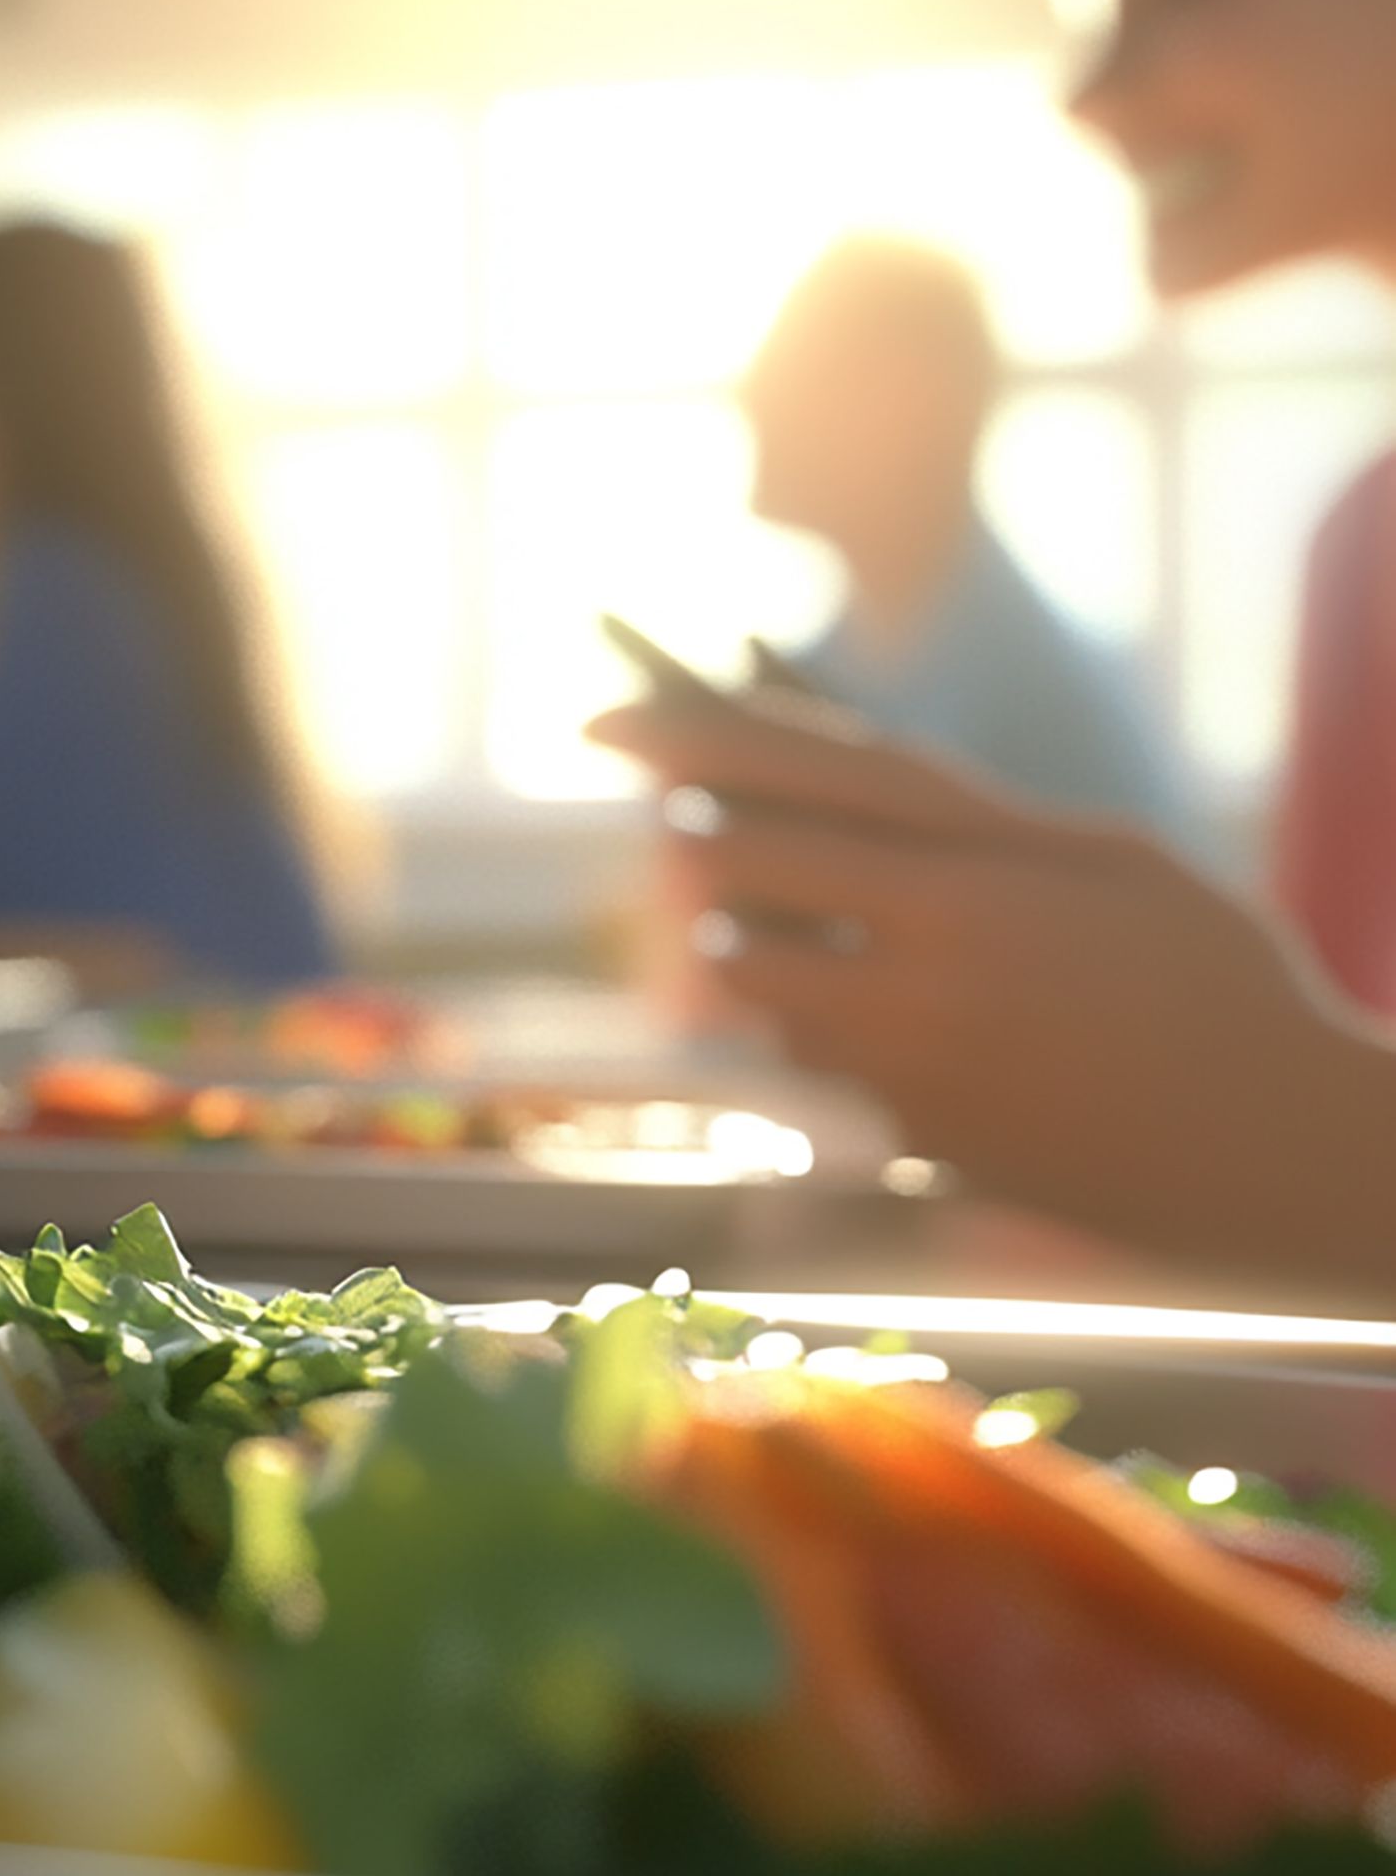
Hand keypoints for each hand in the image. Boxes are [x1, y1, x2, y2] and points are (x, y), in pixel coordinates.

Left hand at [591, 699, 1395, 1288]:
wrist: (1270, 1154)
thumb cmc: (1214, 985)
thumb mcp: (1114, 866)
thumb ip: (982, 828)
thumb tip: (855, 784)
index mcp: (980, 883)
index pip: (802, 788)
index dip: (691, 745)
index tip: (605, 721)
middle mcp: (923, 972)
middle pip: (742, 881)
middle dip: (698, 844)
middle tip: (677, 821)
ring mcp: (903, 1064)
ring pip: (758, 981)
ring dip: (760, 947)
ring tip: (821, 930)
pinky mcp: (902, 1137)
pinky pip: (818, 1062)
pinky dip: (827, 1028)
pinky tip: (904, 1019)